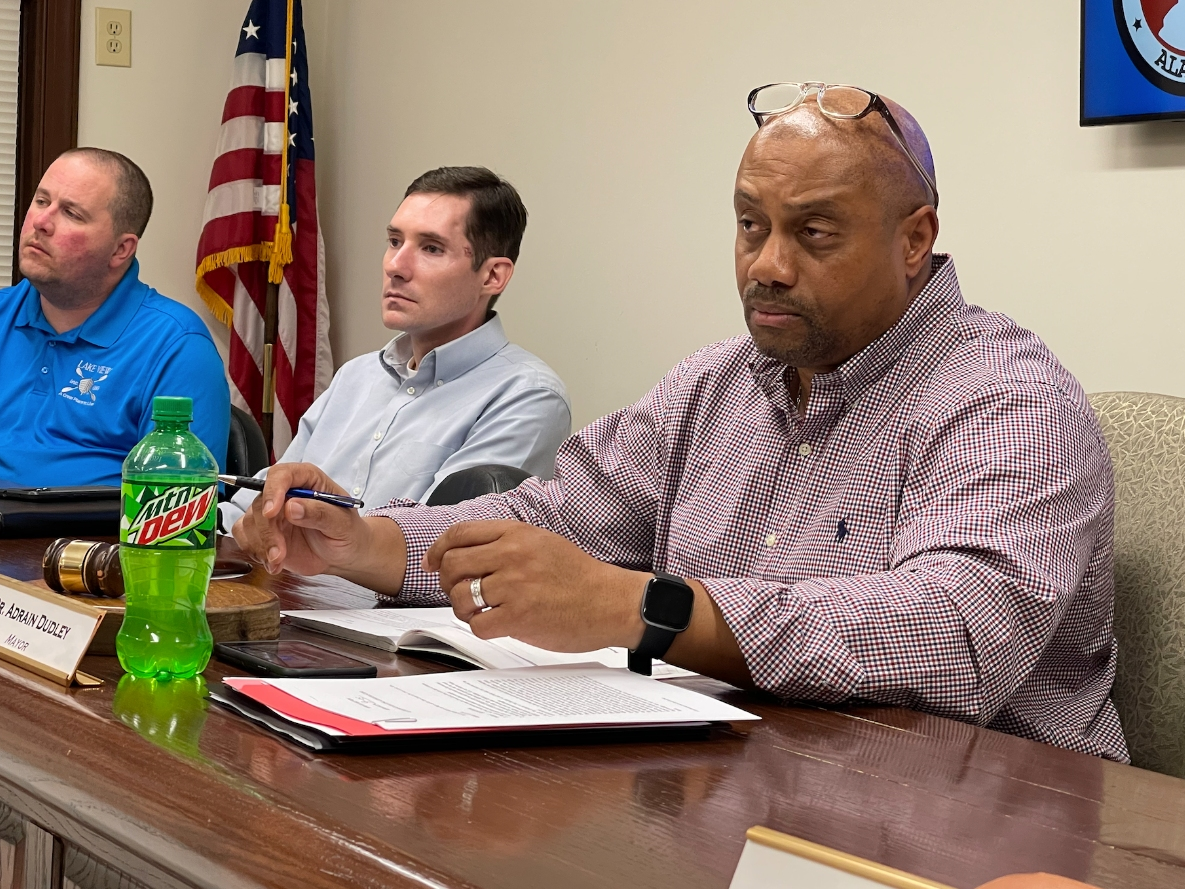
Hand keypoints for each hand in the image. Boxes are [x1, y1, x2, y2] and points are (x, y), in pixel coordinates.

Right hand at [231, 463, 403, 591]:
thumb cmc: (348, 533)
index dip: (273, 491)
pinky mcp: (264, 531)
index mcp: (307, 479)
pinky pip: (244, 536)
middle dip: (267, 531)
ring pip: (248, 521)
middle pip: (260, 502)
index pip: (281, 475)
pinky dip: (255, 552)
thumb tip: (292, 506)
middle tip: (278, 552)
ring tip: (278, 560)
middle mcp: (286, 493)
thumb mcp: (342, 523)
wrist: (345, 554)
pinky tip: (273, 562)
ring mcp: (273, 512)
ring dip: (260, 544)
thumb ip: (320, 513)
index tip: (272, 512)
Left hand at [424, 520, 648, 651]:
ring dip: (463, 608)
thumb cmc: (579, 576)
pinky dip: (481, 627)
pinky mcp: (519, 617)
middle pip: (452, 565)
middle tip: (459, 591)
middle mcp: (512, 556)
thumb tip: (464, 553)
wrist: (610, 602)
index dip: (438, 549)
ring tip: (479, 611)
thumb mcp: (542, 543)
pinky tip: (496, 624)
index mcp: (517, 534)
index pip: (459, 534)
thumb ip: (505, 543)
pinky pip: (477, 624)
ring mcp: (515, 586)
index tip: (432, 563)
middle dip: (447, 582)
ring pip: (460, 597)